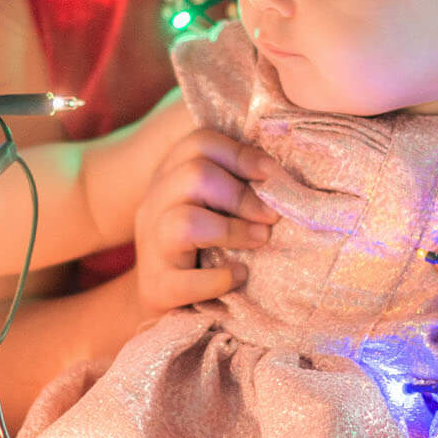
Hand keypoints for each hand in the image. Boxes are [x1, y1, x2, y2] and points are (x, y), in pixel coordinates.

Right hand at [134, 128, 276, 312]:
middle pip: (194, 175)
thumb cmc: (200, 243)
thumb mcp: (211, 204)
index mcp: (170, 175)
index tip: (272, 174)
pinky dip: (218, 280)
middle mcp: (155, 203)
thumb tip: (285, 175)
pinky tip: (239, 276)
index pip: (200, 143)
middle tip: (271, 215)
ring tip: (260, 239)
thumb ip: (237, 182)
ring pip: (184, 221)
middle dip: (242, 195)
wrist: (162, 294)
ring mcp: (152, 245)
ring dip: (232, 230)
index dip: (241, 153)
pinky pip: (184, 281)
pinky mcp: (156, 287)